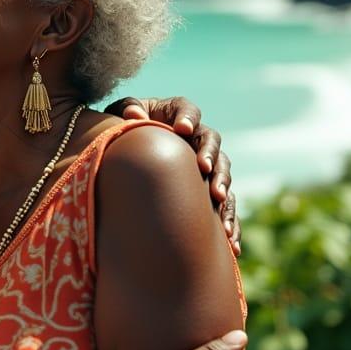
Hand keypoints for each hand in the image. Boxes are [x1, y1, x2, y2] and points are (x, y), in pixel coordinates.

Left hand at [105, 95, 239, 254]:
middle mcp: (196, 136)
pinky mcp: (209, 189)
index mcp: (175, 113)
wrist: (129, 158)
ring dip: (223, 183)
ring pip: (222, 170)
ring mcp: (205, 163)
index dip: (188, 117)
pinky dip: (229, 219)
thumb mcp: (119, 115)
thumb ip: (126, 109)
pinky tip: (230, 240)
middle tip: (203, 166)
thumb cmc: (123, 129)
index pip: (187, 110)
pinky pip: (226, 203)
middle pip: (211, 139)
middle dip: (209, 153)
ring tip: (218, 198)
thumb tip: (133, 114)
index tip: (182, 129)